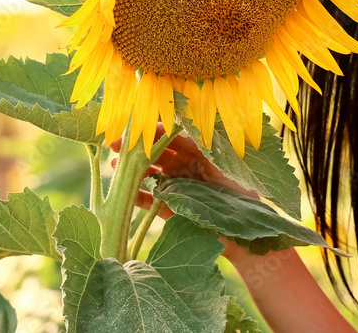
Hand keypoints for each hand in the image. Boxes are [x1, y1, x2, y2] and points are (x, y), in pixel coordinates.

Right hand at [109, 122, 259, 261]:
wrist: (242, 229)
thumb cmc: (239, 193)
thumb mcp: (224, 166)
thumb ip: (205, 148)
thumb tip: (185, 130)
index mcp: (198, 154)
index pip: (173, 137)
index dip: (155, 132)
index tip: (137, 128)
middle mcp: (184, 168)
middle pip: (156, 154)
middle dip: (137, 149)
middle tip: (116, 145)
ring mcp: (176, 188)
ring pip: (149, 175)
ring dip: (132, 170)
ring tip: (114, 165)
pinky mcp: (170, 209)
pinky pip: (149, 201)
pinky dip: (136, 196)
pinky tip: (124, 191)